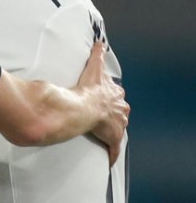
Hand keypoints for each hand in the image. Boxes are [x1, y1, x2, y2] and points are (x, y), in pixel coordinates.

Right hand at [78, 42, 128, 164]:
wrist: (82, 108)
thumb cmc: (87, 90)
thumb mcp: (94, 67)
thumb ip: (97, 54)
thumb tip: (100, 42)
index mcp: (115, 95)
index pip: (116, 96)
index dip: (110, 97)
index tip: (104, 99)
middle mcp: (120, 109)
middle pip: (121, 112)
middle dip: (115, 114)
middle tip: (104, 117)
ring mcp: (116, 124)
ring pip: (119, 128)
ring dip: (113, 131)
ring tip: (105, 134)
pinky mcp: (111, 137)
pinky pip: (113, 148)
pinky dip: (111, 154)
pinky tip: (109, 159)